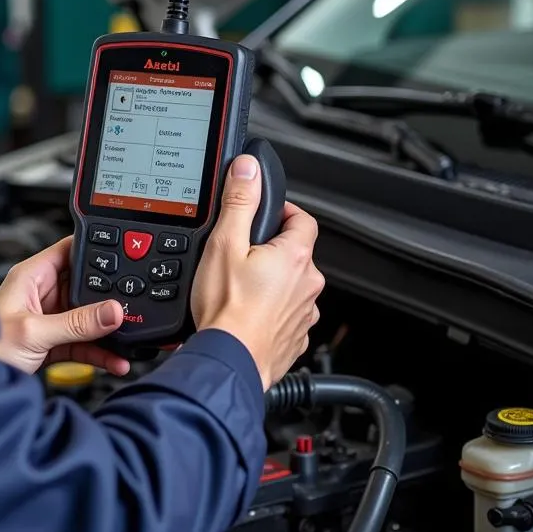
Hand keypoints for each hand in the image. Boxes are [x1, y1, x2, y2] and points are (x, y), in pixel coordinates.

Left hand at [0, 236, 131, 376]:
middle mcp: (42, 294)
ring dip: (108, 330)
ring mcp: (49, 319)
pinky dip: (101, 352)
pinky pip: (85, 343)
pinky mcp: (53, 343)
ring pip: (89, 318)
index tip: (125, 254)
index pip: (70, 251)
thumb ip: (77, 322)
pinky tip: (117, 360)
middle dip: (110, 297)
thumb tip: (113, 310)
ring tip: (131, 337)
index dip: (96, 250)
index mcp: (32, 277)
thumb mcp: (34, 332)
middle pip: (86, 286)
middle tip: (134, 305)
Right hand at [191, 155, 323, 390]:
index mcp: (295, 257)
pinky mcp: (295, 338)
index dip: (285, 213)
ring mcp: (304, 314)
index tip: (267, 215)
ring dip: (274, 283)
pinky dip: (272, 312)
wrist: (229, 361)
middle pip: (296, 254)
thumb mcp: (224, 244)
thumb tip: (248, 169)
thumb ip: (240, 202)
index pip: (304, 220)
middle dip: (273, 251)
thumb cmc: (227, 311)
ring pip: (293, 287)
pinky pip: (287, 316)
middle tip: (243, 255)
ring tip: (241, 288)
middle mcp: (308, 285)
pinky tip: (247, 314)